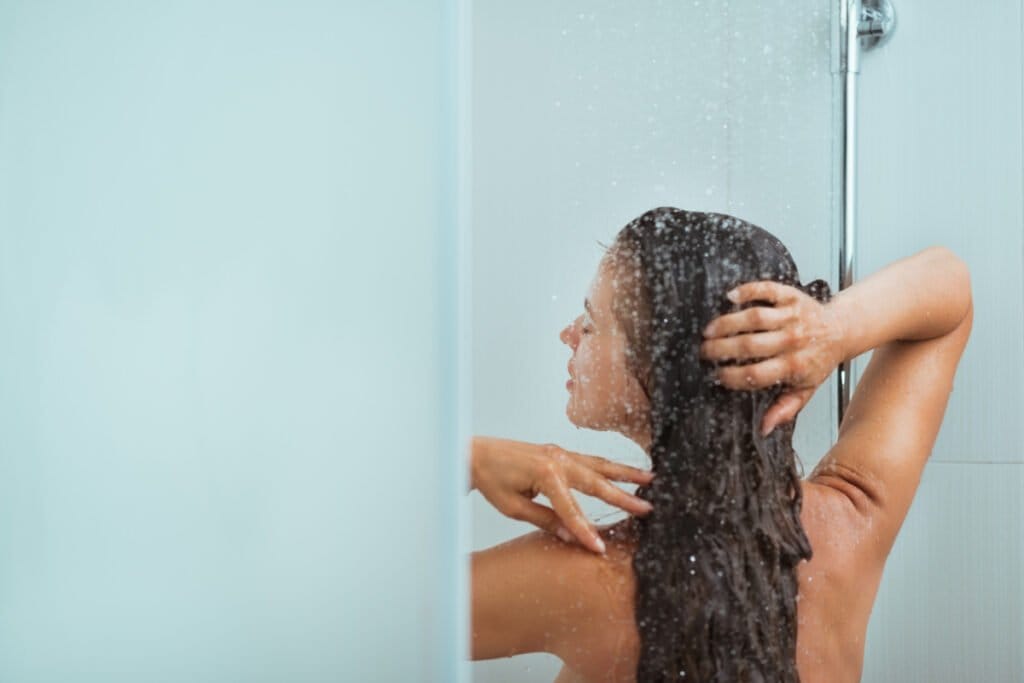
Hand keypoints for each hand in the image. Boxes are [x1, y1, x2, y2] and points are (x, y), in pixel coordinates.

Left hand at [470, 436, 654, 553]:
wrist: (476, 454)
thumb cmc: (491, 480)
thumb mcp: (514, 508)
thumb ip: (545, 520)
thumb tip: (572, 538)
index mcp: (545, 474)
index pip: (572, 509)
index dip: (586, 531)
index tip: (601, 549)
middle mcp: (557, 460)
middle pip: (596, 482)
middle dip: (623, 496)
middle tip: (648, 508)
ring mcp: (560, 453)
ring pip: (599, 465)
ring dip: (625, 473)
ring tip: (651, 479)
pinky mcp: (558, 452)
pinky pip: (589, 459)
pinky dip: (609, 466)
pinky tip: (624, 471)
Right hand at [699, 281, 844, 434]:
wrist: (841, 329)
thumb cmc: (819, 360)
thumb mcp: (806, 389)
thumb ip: (785, 408)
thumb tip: (764, 428)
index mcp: (795, 367)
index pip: (755, 374)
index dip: (732, 377)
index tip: (717, 376)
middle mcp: (794, 341)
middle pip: (749, 345)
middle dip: (720, 349)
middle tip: (704, 351)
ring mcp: (793, 316)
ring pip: (753, 317)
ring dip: (726, 323)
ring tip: (709, 330)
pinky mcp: (791, 296)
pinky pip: (766, 290)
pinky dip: (746, 291)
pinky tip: (730, 297)